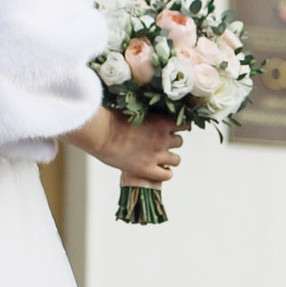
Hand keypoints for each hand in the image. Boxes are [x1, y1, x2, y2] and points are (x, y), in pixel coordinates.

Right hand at [66, 108, 180, 186]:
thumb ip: (149, 116)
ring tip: (158, 157)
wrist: (100, 134)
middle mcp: (163, 139)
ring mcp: (157, 155)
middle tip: (160, 143)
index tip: (172, 128)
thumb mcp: (135, 111)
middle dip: (171, 142)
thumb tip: (153, 115)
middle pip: (180, 142)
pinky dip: (164, 173)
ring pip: (177, 160)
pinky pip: (167, 175)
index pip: (185, 124)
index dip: (179, 126)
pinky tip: (157, 169)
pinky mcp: (148, 170)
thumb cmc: (112, 120)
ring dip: (169, 158)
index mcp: (161, 122)